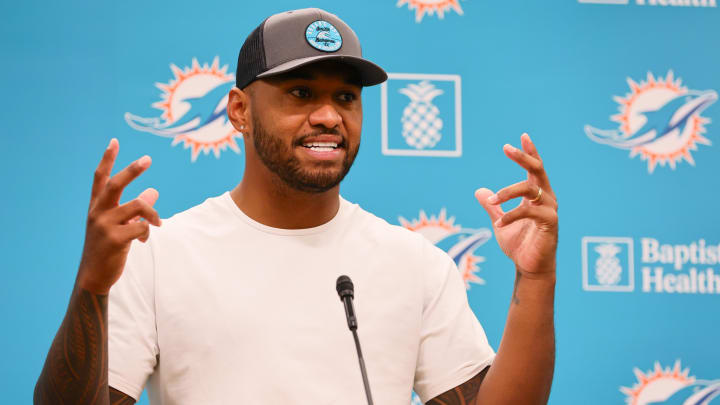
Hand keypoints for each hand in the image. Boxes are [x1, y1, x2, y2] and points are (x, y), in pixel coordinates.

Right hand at [76, 139, 160, 293]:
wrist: (94, 276)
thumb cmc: (108, 248)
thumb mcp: (119, 225)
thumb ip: (135, 208)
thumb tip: (153, 191)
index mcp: (97, 207)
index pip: (100, 178)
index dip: (107, 159)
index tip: (114, 141)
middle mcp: (97, 212)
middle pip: (116, 184)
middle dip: (132, 170)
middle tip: (148, 159)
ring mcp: (104, 225)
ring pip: (138, 206)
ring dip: (153, 214)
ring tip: (158, 223)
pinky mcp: (115, 239)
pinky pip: (141, 227)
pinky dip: (147, 232)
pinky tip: (144, 241)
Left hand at [475, 133, 557, 278]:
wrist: (530, 267)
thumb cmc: (519, 244)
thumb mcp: (500, 221)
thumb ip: (492, 206)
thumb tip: (479, 190)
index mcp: (536, 195)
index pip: (535, 168)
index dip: (529, 152)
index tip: (522, 136)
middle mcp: (546, 198)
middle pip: (537, 170)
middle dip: (523, 157)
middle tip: (507, 147)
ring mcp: (550, 209)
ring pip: (530, 189)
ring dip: (507, 192)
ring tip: (492, 200)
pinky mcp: (550, 223)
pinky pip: (528, 212)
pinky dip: (511, 215)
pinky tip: (498, 223)